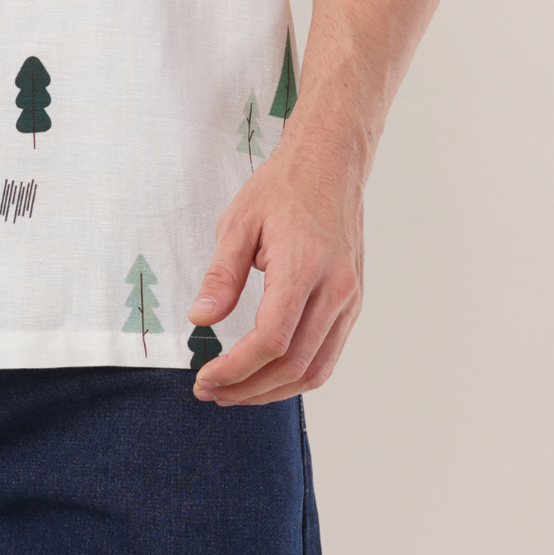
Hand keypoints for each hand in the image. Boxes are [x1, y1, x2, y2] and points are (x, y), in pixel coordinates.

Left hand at [186, 116, 365, 406]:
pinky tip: (267, 374)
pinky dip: (297, 375)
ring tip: (235, 391)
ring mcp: (350, 299)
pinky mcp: (353, 302)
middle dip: (249, 389)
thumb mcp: (239, 221)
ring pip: (316, 370)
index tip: (204, 377)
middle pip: (295, 365)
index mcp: (304, 266)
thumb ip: (222, 274)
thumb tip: (200, 319)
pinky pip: (328, 354)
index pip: (272, 339)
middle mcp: (336, 289)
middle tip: (212, 392)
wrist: (331, 162)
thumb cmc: (283, 187)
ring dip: (274, 390)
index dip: (236, 369)